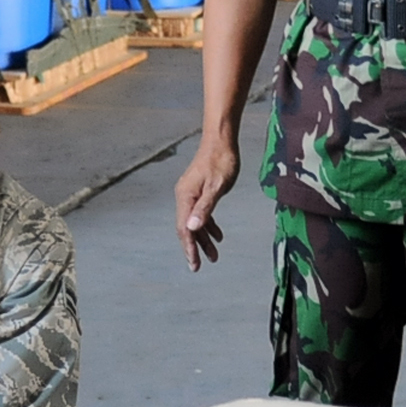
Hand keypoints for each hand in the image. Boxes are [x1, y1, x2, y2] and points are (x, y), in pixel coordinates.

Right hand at [174, 138, 239, 270]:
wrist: (221, 140)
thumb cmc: (221, 160)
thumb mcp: (217, 186)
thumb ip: (205, 207)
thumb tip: (193, 227)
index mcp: (186, 197)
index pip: (185, 229)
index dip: (189, 248)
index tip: (194, 264)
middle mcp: (184, 197)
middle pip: (187, 228)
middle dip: (194, 248)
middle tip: (200, 266)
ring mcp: (191, 194)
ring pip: (195, 222)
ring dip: (204, 239)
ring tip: (214, 256)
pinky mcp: (199, 191)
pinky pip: (201, 214)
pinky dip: (208, 226)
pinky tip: (218, 236)